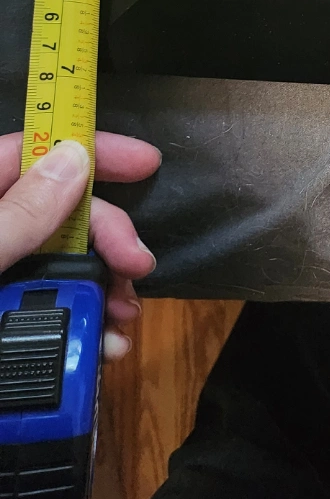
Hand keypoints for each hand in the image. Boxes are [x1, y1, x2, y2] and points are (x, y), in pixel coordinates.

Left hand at [0, 132, 159, 361]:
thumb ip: (17, 216)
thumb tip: (75, 160)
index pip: (32, 153)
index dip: (92, 150)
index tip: (147, 163)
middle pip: (62, 215)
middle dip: (109, 238)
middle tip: (139, 265)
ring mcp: (5, 282)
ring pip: (65, 268)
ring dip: (105, 290)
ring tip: (123, 323)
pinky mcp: (9, 325)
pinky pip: (55, 315)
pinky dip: (86, 328)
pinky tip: (103, 348)